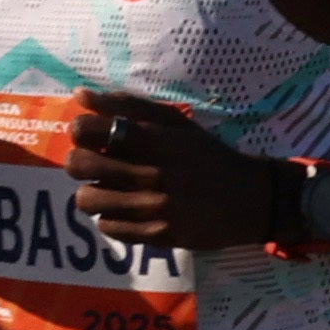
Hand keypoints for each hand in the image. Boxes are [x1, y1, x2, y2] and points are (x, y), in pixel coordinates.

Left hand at [70, 91, 276, 250]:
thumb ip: (127, 106)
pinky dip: (113, 218)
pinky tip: (130, 210)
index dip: (81, 132)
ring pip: (86, 200)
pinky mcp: (154, 234)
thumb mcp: (174, 122)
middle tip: (96, 165)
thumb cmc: (207, 154)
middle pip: (77, 165)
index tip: (93, 137)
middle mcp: (148, 172)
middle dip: (80, 163)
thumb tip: (79, 95)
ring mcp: (150, 206)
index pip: (87, 130)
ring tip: (112, 190)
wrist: (251, 198)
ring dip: (94, 194)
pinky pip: (106, 227)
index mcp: (152, 139)